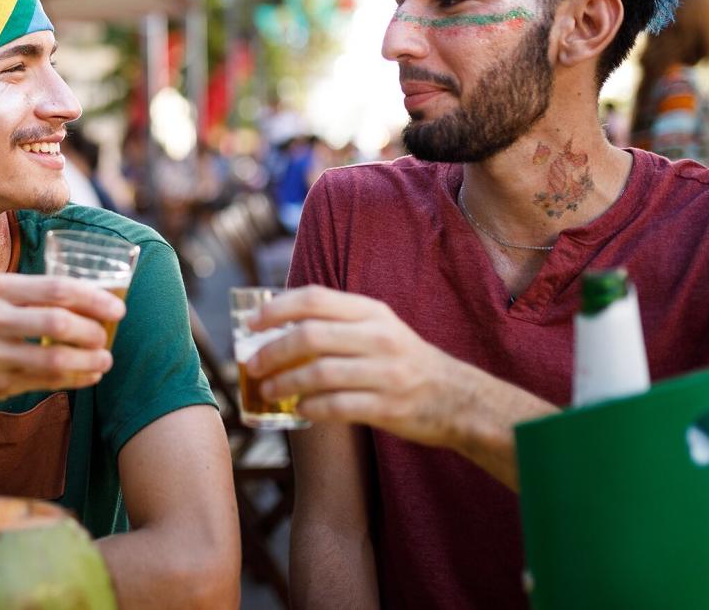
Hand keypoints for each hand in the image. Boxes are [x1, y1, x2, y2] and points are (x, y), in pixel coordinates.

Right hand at [0, 272, 123, 412]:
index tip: (117, 307)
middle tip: (108, 333)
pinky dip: (76, 379)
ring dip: (90, 360)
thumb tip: (88, 295)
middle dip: (94, 330)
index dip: (93, 298)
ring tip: (105, 358)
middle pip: (58, 322)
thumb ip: (30, 294)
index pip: (56, 288)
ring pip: (56, 358)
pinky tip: (90, 375)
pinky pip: (48, 382)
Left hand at [244, 286, 474, 448]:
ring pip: (319, 374)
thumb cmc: (404, 361)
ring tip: (267, 389)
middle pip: (311, 336)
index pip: (314, 299)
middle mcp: (379, 337)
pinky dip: (311, 408)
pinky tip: (299, 409)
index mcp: (371, 312)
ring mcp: (385, 373)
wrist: (457, 398)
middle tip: (252, 364)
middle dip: (273, 351)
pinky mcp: (388, 407)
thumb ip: (337, 322)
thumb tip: (277, 326)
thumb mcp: (378, 327)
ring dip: (285, 383)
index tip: (251, 324)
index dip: (276, 309)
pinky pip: (337, 406)